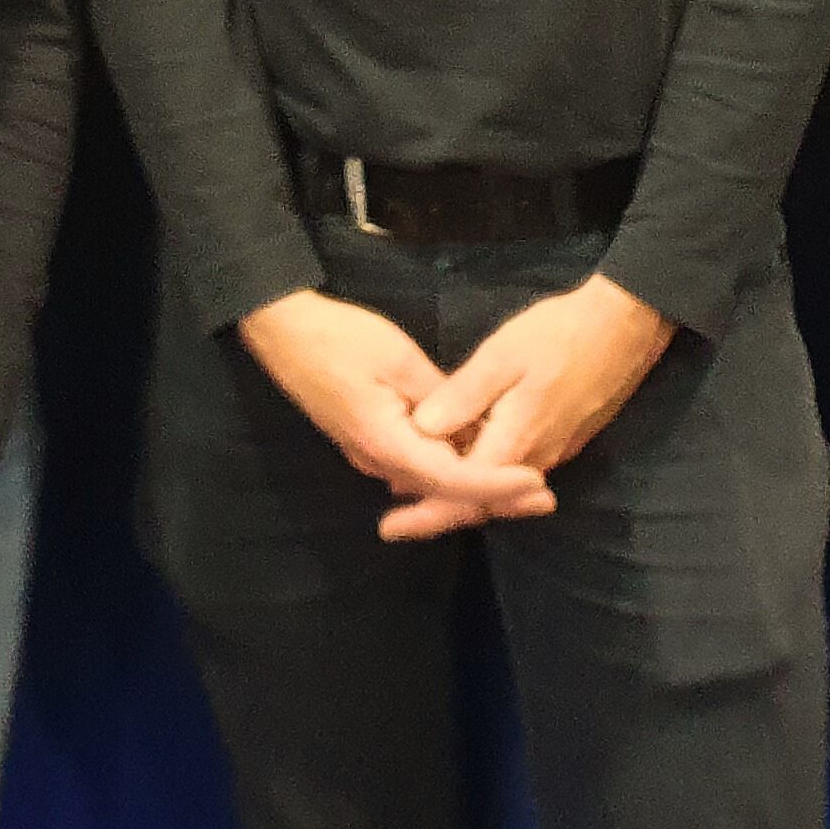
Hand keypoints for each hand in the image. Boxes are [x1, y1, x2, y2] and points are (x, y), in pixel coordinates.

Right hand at [236, 289, 554, 539]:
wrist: (284, 331)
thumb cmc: (341, 339)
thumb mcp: (400, 359)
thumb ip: (440, 398)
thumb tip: (474, 429)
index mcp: (387, 443)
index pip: (453, 480)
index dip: (497, 484)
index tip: (536, 483)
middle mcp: (379, 462)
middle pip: (445, 493)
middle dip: (495, 497)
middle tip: (545, 497)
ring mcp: (371, 456)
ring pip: (432, 484)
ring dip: (476, 486)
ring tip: (523, 483)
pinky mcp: (370, 443)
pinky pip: (418, 468)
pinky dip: (453, 470)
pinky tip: (479, 458)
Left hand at [392, 277, 674, 542]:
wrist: (624, 327)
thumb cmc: (560, 336)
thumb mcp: (502, 356)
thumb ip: (462, 396)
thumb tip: (421, 430)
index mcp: (514, 442)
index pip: (463, 494)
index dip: (424, 514)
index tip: (389, 527)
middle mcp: (535, 460)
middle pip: (481, 503)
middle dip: (437, 513)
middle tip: (394, 522)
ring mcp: (553, 452)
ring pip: (499, 490)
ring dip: (461, 497)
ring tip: (417, 495)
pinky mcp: (563, 440)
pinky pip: (515, 473)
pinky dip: (485, 478)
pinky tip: (464, 462)